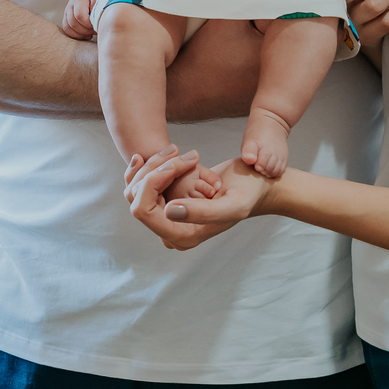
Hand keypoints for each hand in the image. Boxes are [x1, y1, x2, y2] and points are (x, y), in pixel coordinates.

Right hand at [62, 0, 98, 39]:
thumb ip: (98, 0)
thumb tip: (94, 10)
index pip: (79, 15)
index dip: (88, 24)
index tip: (96, 25)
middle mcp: (71, 4)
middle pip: (73, 23)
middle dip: (86, 30)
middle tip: (95, 30)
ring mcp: (67, 11)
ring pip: (68, 27)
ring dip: (81, 34)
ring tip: (91, 33)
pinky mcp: (66, 17)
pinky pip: (67, 29)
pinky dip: (76, 35)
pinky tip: (86, 35)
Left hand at [125, 149, 274, 247]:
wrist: (254, 186)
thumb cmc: (248, 194)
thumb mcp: (232, 203)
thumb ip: (202, 212)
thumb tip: (168, 211)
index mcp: (181, 237)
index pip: (143, 211)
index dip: (152, 182)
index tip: (177, 162)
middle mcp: (168, 231)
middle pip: (135, 197)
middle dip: (154, 169)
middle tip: (181, 151)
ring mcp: (164, 218)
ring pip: (135, 188)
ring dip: (153, 164)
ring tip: (178, 150)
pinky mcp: (165, 202)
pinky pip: (140, 186)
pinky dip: (146, 167)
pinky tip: (152, 154)